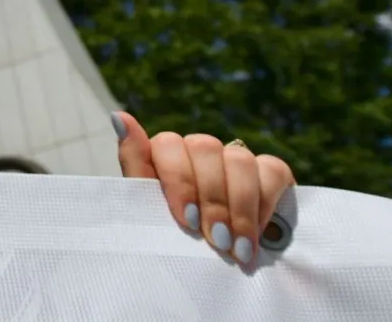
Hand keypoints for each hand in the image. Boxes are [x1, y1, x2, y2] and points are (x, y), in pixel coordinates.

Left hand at [113, 111, 294, 266]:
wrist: (212, 276)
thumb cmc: (173, 242)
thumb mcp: (149, 212)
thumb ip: (136, 166)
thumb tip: (119, 115)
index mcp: (165, 157)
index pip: (168, 143)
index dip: (178, 179)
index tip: (185, 220)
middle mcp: (199, 151)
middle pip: (204, 147)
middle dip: (211, 198)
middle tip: (214, 239)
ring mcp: (234, 158)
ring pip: (238, 158)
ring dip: (239, 207)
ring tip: (237, 246)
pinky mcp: (269, 172)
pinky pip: (272, 170)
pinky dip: (265, 203)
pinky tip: (256, 235)